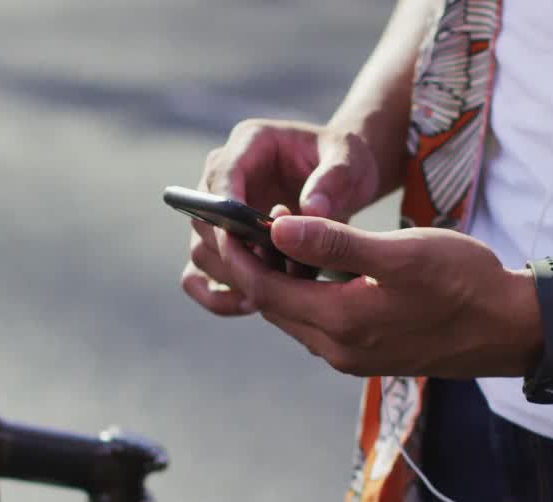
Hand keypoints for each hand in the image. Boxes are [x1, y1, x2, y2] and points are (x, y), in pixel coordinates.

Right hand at [181, 119, 379, 315]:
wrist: (346, 181)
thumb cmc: (347, 163)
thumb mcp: (351, 162)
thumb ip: (334, 180)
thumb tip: (310, 209)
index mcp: (250, 144)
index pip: (221, 176)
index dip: (229, 212)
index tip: (253, 243)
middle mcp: (224, 177)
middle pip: (203, 220)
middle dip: (235, 253)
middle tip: (273, 275)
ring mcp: (220, 214)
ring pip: (202, 252)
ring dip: (232, 276)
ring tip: (272, 294)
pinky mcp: (226, 245)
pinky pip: (202, 276)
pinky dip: (219, 295)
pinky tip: (249, 306)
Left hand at [222, 215, 544, 377]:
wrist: (512, 326)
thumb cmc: (464, 281)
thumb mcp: (399, 253)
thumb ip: (335, 244)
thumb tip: (277, 230)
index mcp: (341, 324)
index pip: (266, 291)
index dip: (238, 257)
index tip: (219, 224)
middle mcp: (339, 349)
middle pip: (274, 307)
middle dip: (249, 269)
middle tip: (232, 227)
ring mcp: (354, 356)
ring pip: (295, 316)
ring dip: (276, 282)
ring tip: (264, 241)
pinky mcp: (370, 354)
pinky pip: (319, 324)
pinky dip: (303, 295)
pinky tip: (308, 269)